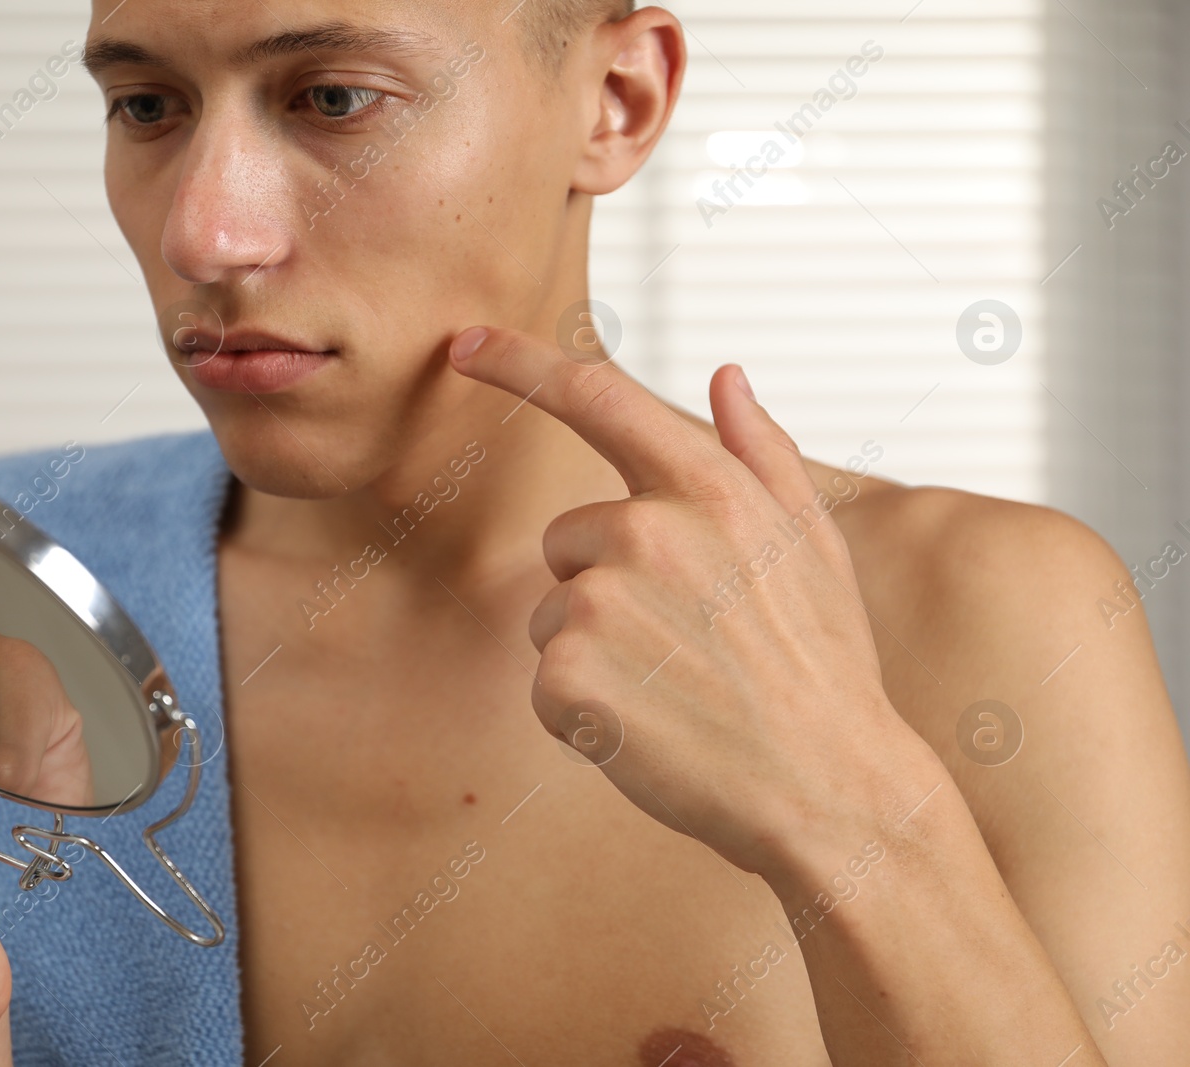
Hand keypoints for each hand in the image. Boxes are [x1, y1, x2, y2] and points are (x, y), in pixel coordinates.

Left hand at [448, 327, 940, 887]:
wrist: (831, 790)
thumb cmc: (824, 668)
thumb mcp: (814, 544)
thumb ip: (762, 451)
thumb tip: (724, 377)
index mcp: (707, 488)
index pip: (596, 396)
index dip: (519, 363)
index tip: (463, 344)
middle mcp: (646, 530)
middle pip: (568, 538)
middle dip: (608, 584)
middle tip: (688, 645)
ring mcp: (601, 603)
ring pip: (555, 611)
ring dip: (596, 650)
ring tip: (676, 689)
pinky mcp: (568, 675)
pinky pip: (545, 679)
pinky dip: (582, 709)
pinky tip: (650, 728)